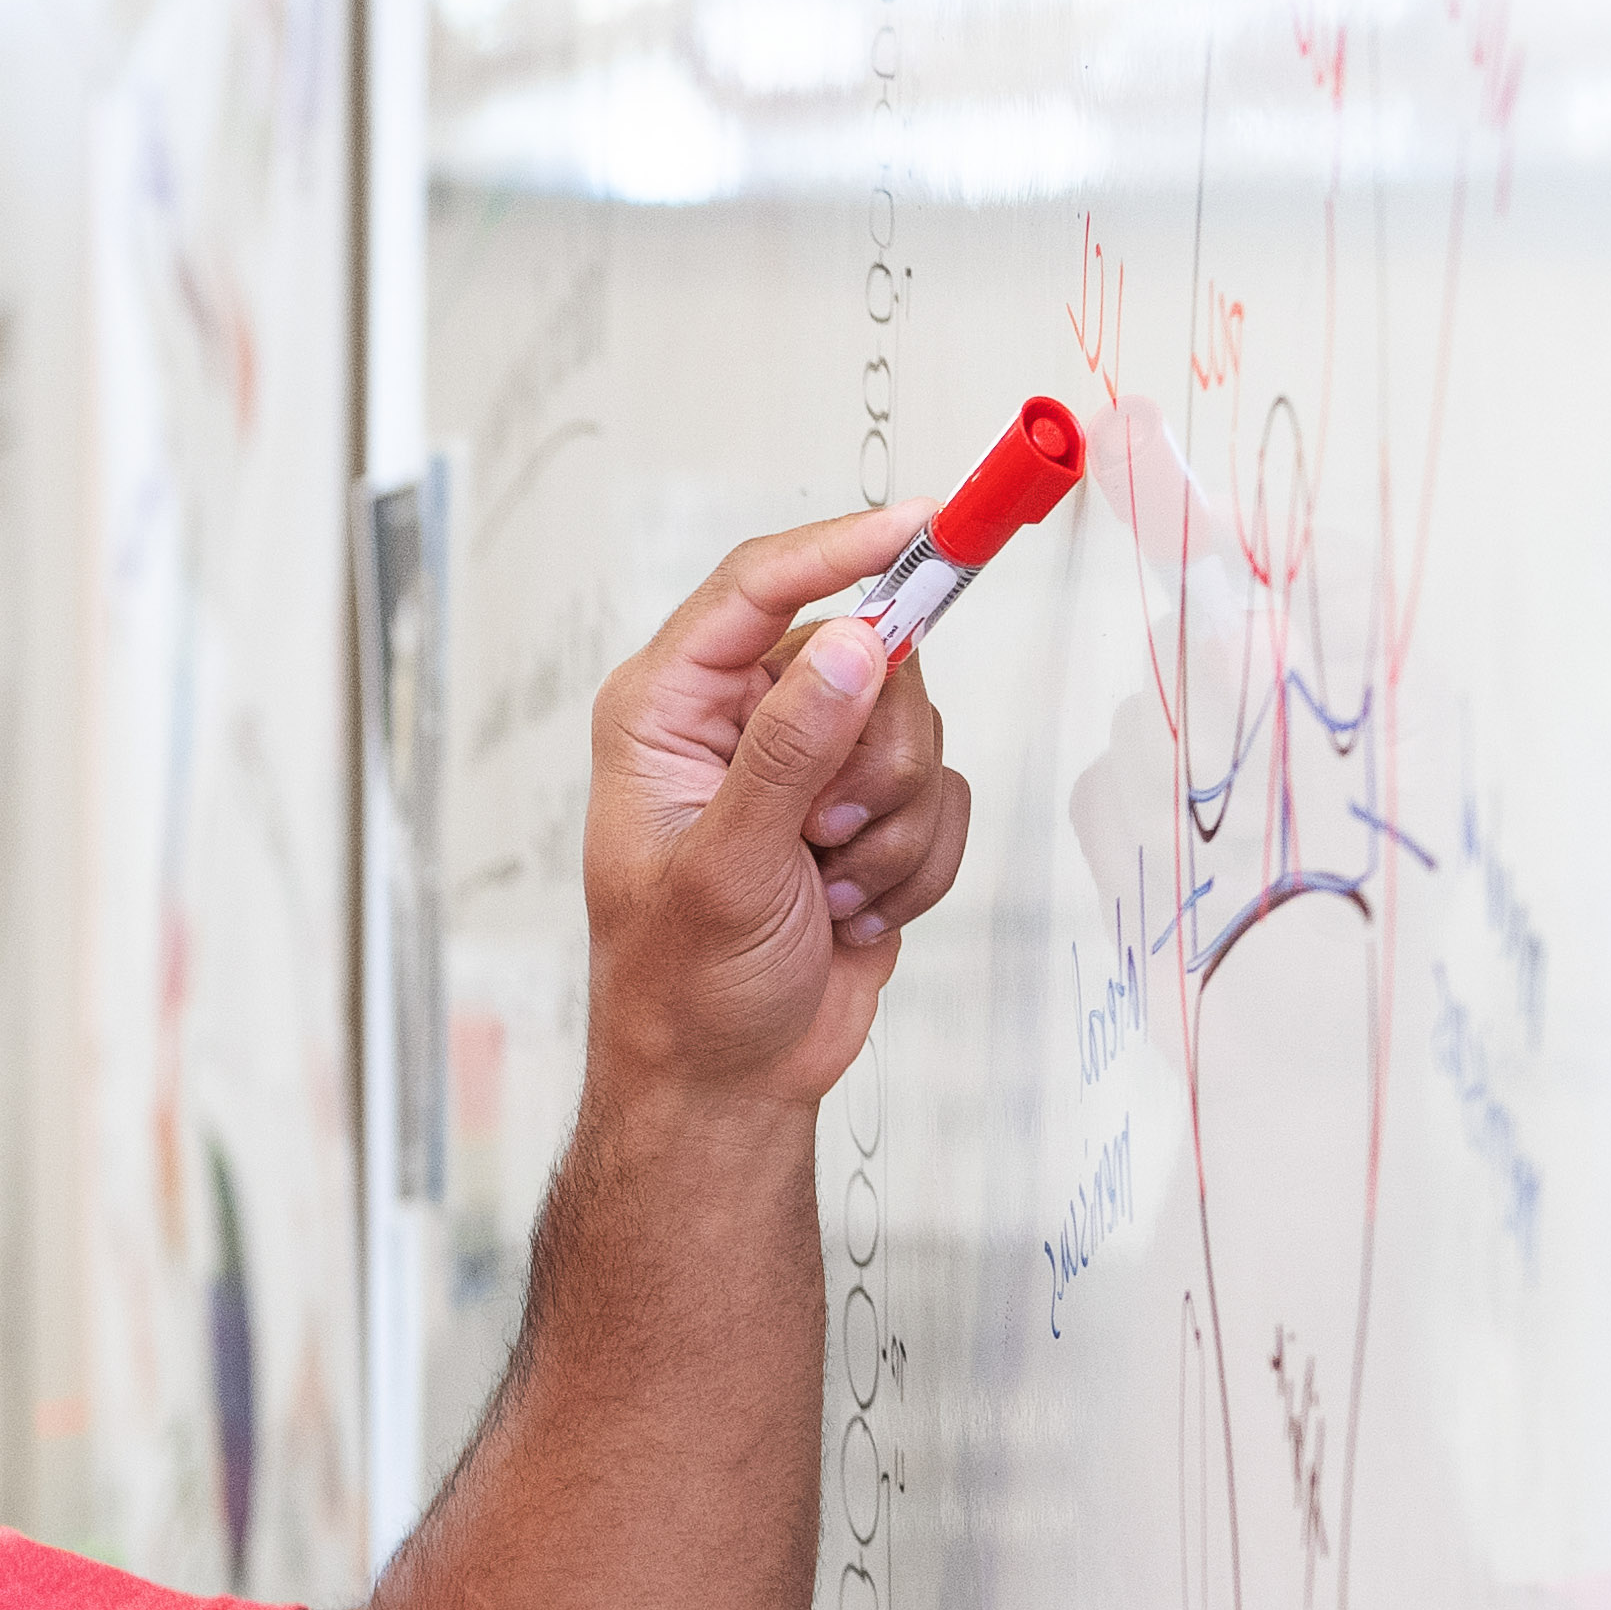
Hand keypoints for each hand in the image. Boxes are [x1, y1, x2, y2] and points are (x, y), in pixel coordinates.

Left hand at [585, 505, 977, 1115]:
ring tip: (824, 890)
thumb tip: (849, 641)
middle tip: (824, 838)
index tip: (922, 526)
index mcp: (666, 711)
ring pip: (915, 729)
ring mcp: (807, 764)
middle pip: (867, 657)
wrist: (727, 1082)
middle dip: (871, 760)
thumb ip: (788, 751)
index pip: (754, 588)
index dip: (840, 547)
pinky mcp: (865, 810)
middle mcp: (737, 721)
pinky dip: (914, 865)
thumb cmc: (685, 986)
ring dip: (891, 827)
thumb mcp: (727, 867)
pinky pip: (944, 796)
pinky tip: (851, 913)